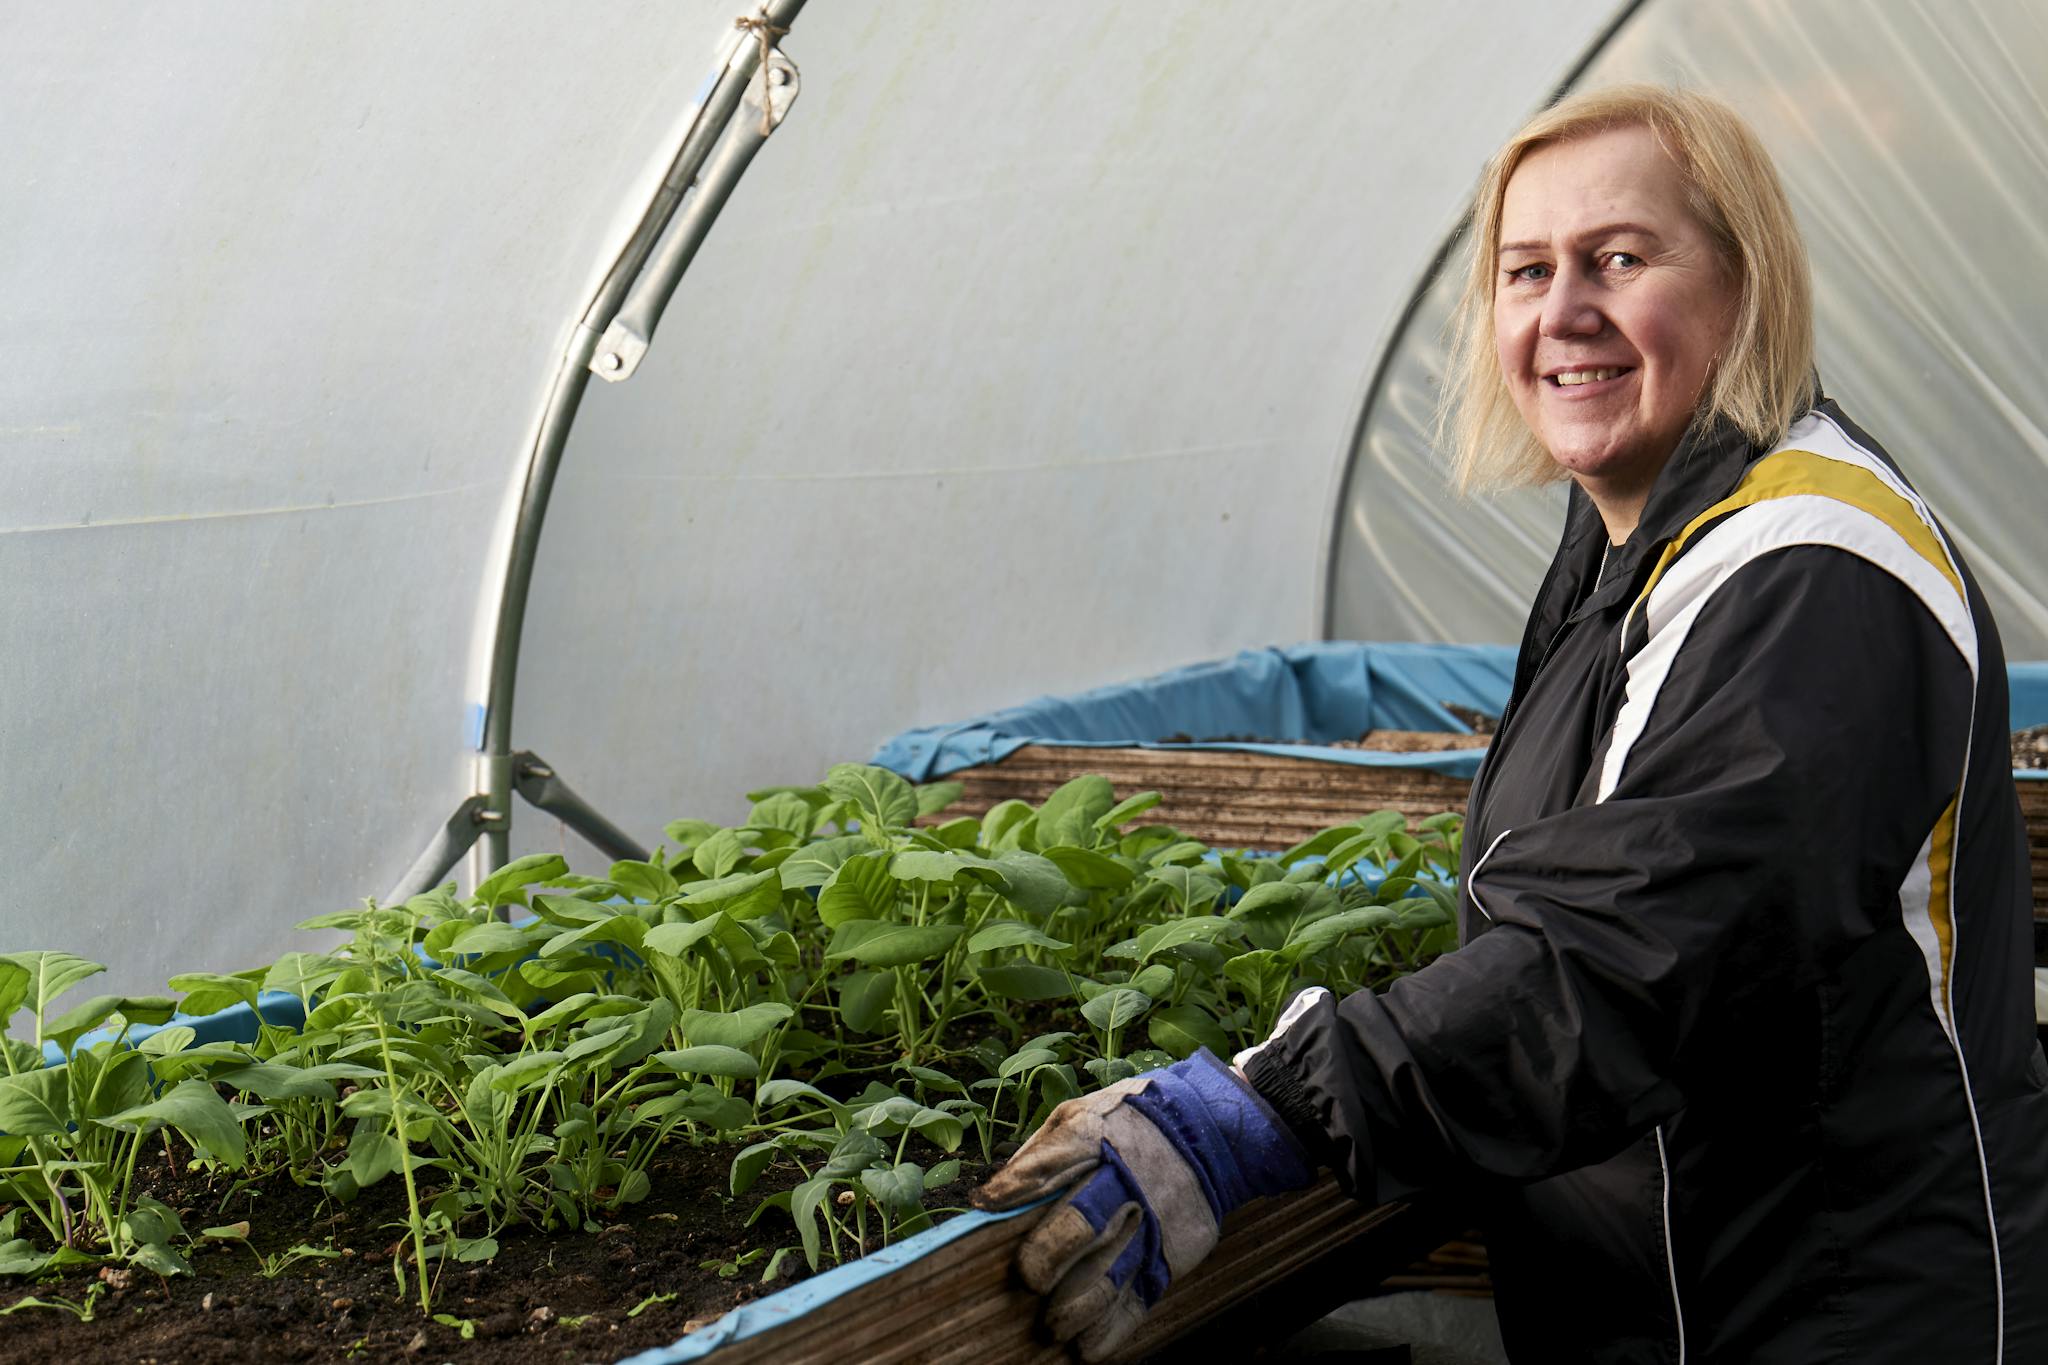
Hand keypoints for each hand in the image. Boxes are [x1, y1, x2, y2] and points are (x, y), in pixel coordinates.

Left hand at [973, 1049, 1313, 1359]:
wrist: (1213, 1131)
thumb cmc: (1128, 1123)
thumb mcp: (1085, 1112)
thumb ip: (1042, 1153)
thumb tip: (995, 1197)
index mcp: (1097, 1140)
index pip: (1051, 1163)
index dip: (1015, 1187)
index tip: (985, 1205)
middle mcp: (1124, 1183)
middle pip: (1080, 1226)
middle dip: (1047, 1257)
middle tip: (1028, 1277)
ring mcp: (1150, 1222)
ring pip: (1109, 1274)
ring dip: (1074, 1307)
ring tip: (1051, 1324)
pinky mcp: (1170, 1253)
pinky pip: (1139, 1299)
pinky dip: (1111, 1329)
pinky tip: (1085, 1345)